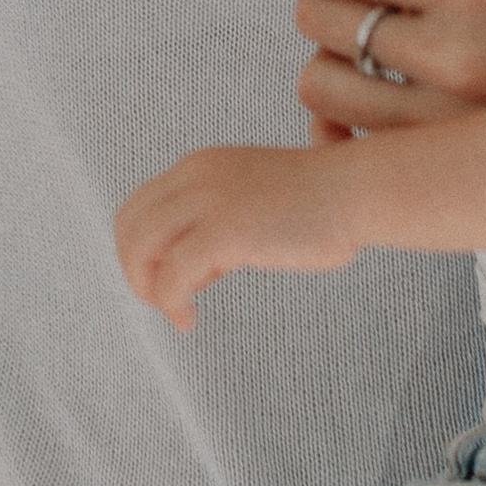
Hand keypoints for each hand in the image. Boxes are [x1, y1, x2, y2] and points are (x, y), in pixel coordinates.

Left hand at [116, 144, 367, 331]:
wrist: (357, 191)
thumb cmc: (323, 203)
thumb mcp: (254, 198)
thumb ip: (223, 220)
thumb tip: (203, 265)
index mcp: (202, 166)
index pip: (140, 206)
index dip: (141, 249)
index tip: (166, 279)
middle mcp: (197, 176)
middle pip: (129, 224)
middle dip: (135, 270)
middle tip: (161, 301)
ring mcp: (209, 201)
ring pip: (140, 247)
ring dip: (147, 288)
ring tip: (175, 312)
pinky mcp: (224, 231)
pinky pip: (171, 275)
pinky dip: (169, 303)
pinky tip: (188, 320)